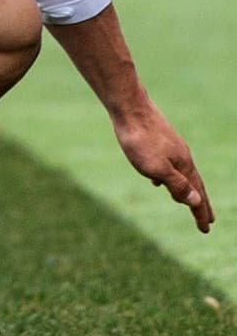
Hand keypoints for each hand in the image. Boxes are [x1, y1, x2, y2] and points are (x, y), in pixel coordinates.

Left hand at [110, 100, 213, 232]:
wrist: (128, 106)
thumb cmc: (140, 140)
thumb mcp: (157, 168)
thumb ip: (177, 185)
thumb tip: (196, 201)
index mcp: (183, 165)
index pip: (196, 194)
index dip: (200, 212)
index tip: (206, 229)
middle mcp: (181, 155)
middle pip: (193, 183)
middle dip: (199, 202)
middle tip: (206, 219)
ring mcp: (170, 145)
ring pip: (180, 172)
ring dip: (184, 188)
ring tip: (183, 201)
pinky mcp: (157, 138)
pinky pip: (167, 162)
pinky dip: (167, 175)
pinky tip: (155, 178)